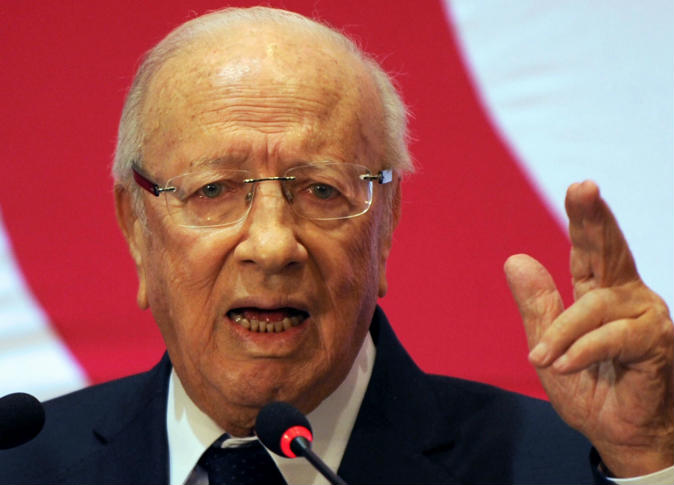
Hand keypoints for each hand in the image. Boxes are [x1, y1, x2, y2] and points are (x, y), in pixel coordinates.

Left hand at [504, 181, 672, 476]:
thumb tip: (515, 258)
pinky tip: (563, 364)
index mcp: (600, 293)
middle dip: (594, 219)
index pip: (590, 251)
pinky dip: (582, 350)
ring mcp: (646, 317)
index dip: (585, 218)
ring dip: (562, 333)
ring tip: (543, 358)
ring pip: (595, 307)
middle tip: (583, 187)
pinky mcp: (657, 343)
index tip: (580, 186)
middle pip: (610, 250)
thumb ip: (537, 304)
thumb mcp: (548, 346)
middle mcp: (627, 297)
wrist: (619, 434)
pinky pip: (612, 338)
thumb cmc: (589, 390)